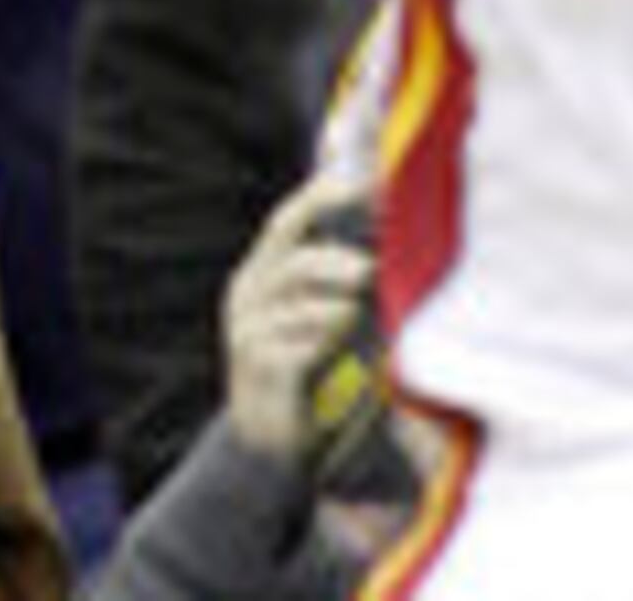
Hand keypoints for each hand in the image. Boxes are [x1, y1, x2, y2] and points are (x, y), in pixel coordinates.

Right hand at [221, 184, 376, 465]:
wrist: (270, 452)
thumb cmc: (309, 377)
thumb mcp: (322, 321)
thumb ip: (341, 283)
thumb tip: (385, 246)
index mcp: (261, 274)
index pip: (288, 218)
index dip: (322, 194)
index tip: (364, 181)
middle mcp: (247, 291)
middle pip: (291, 243)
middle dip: (337, 252)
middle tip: (372, 269)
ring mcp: (247, 325)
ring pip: (300, 287)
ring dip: (340, 302)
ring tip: (358, 316)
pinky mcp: (256, 360)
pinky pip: (301, 333)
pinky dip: (327, 338)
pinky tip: (338, 350)